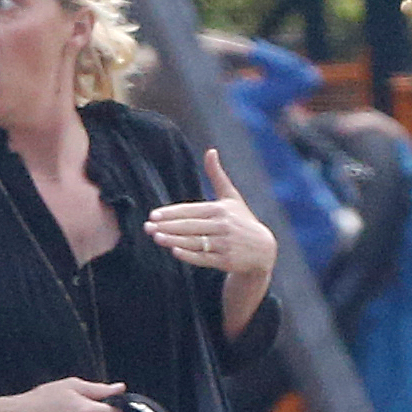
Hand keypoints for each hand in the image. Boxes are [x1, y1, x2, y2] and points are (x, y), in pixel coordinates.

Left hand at [143, 148, 276, 280]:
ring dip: (174, 240)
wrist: (263, 250)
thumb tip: (210, 150)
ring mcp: (226, 244)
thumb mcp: (232, 197)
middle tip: (147, 227)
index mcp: (221, 209)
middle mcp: (223, 225)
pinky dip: (190, 255)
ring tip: (156, 237)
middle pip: (190, 226)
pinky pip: (205, 258)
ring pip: (195, 242)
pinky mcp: (227, 260)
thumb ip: (217, 176)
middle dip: (167, 226)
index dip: (171, 213)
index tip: (153, 215)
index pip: (191, 210)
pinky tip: (174, 251)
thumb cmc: (242, 221)